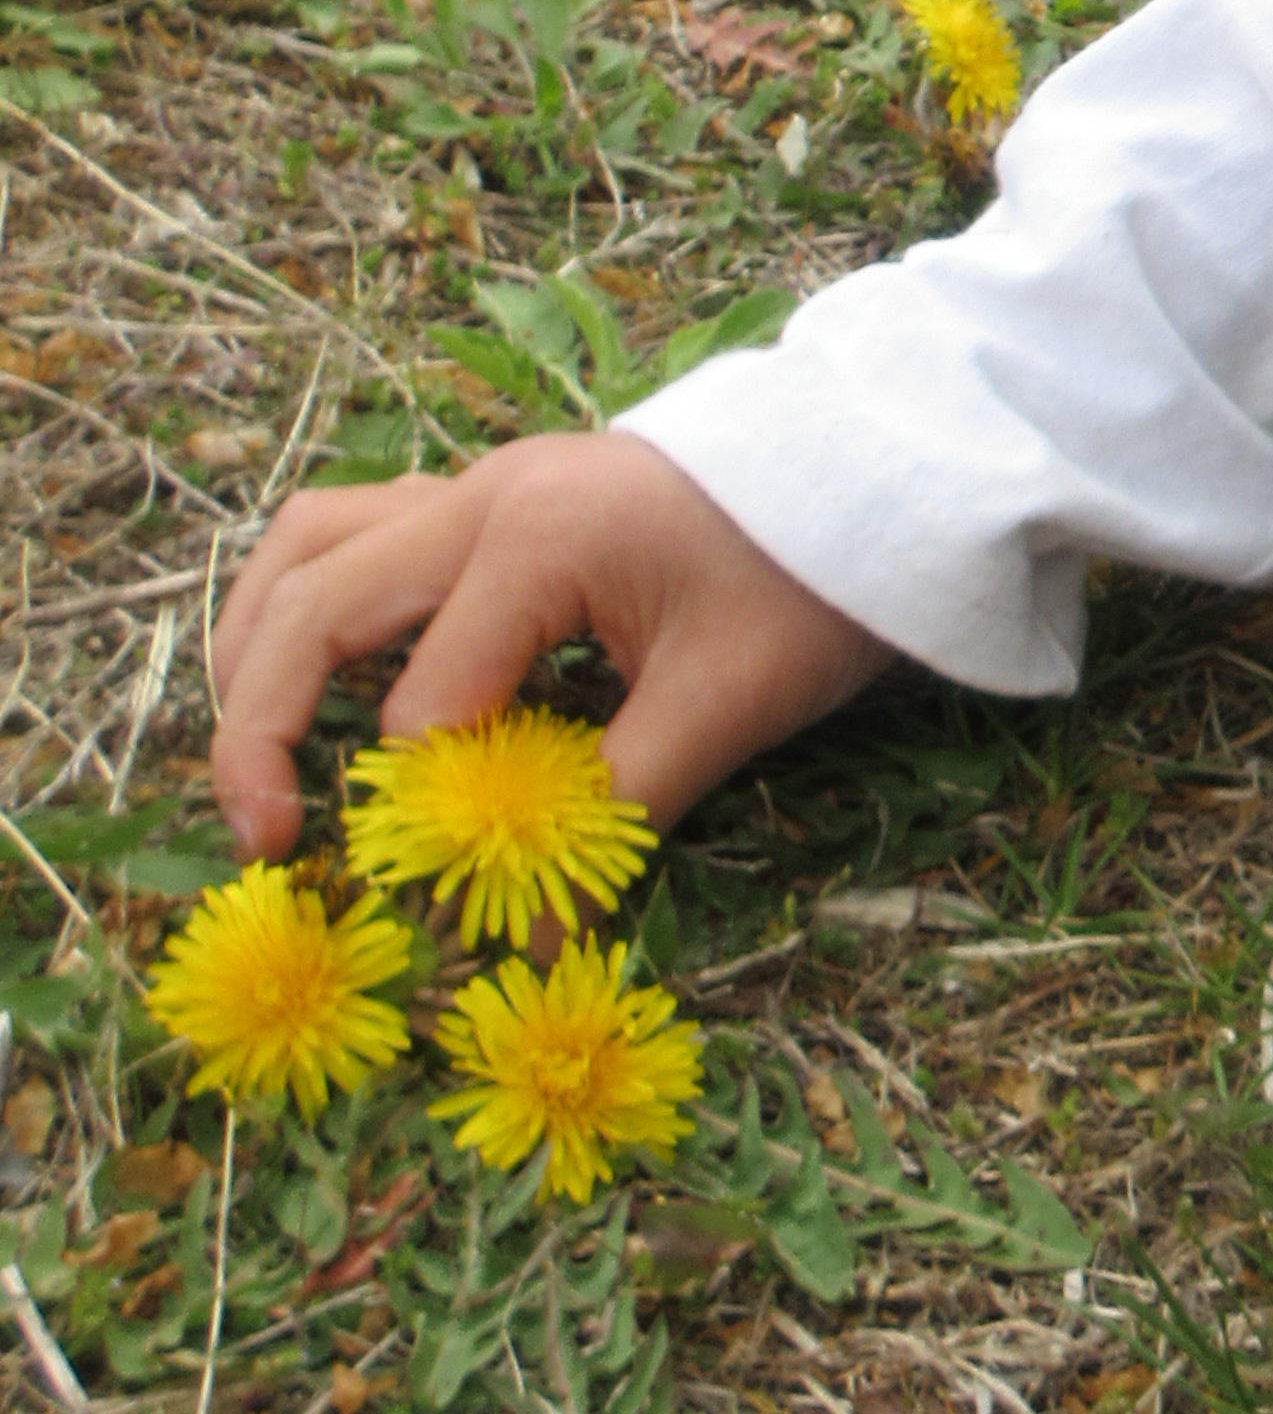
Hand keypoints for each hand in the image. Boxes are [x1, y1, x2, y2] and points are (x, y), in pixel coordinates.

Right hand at [208, 429, 893, 859]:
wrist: (874, 474)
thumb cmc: (808, 580)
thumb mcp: (728, 704)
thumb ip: (620, 818)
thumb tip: (530, 939)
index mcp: (538, 537)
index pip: (429, 701)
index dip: (423, 817)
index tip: (434, 902)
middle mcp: (482, 494)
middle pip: (313, 604)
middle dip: (264, 728)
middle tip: (266, 843)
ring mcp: (479, 485)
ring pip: (308, 546)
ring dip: (261, 649)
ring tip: (257, 761)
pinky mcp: (490, 499)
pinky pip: (353, 533)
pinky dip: (309, 607)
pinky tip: (319, 684)